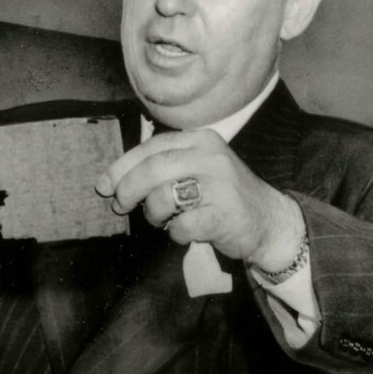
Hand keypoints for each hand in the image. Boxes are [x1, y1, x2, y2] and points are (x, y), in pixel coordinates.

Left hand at [95, 128, 303, 267]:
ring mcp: (220, 186)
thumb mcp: (198, 169)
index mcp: (201, 140)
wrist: (268, 220)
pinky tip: (183, 232)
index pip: (151, 148)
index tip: (104, 186)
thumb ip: (164, 168)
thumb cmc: (223, 196)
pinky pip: (182, 225)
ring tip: (161, 220)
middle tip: (120, 206)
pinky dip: (175, 233)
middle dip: (128, 190)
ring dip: (153, 213)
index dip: (122, 167)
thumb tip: (114, 181)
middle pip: (153, 169)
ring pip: (164, 197)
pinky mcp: (223, 215)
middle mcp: (211, 157)